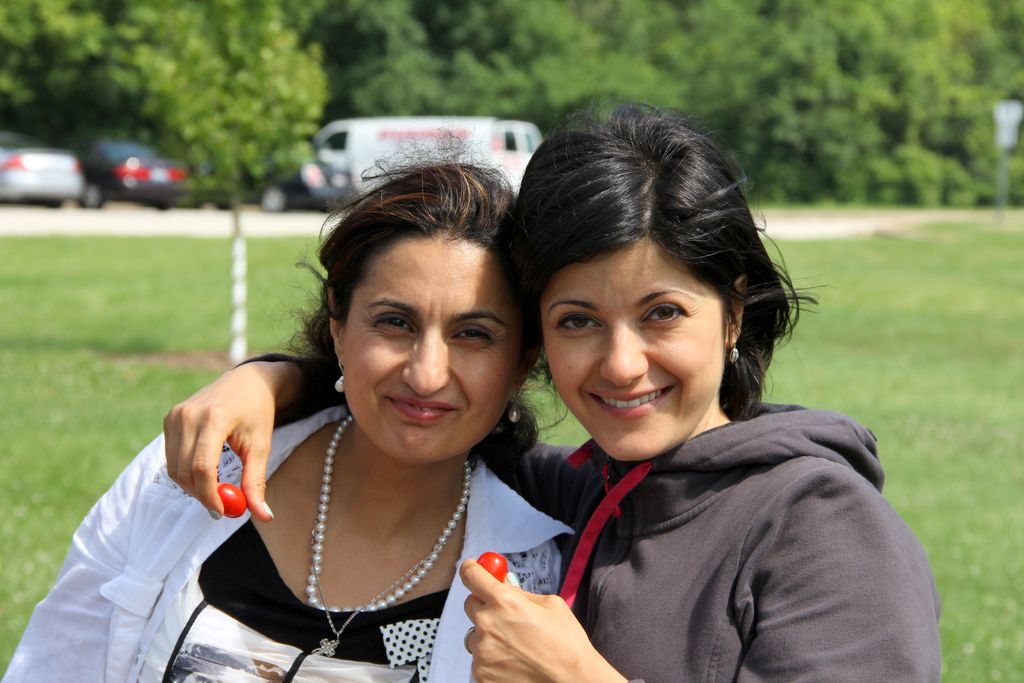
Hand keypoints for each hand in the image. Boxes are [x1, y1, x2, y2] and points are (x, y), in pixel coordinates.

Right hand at [163, 361, 296, 520]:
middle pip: (184, 470)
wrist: (248, 381)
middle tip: (221, 506)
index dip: (210, 495)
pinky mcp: (170, 418)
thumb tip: (264, 516)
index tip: (223, 512)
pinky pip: (172, 456)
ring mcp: (175, 415)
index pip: (202, 467)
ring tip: (216, 488)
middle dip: (201, 494)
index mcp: (214, 418)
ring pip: (174, 467)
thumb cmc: (258, 413)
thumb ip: (256, 482)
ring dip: (192, 485)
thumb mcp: (261, 447)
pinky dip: (185, 471)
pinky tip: (205, 471)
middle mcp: (189, 415)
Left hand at [460, 560, 626, 682]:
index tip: (473, 569)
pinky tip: (514, 662)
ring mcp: (482, 652)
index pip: (471, 575)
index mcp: (504, 601)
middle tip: (506, 615)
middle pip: (471, 604)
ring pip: (476, 634)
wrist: (572, 681)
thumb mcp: (550, 605)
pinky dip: (492, 658)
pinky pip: (480, 658)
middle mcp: (488, 624)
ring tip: (515, 646)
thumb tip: (502, 582)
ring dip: (489, 635)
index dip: (472, 569)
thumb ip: (519, 592)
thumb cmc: (567, 644)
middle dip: (485, 605)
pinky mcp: (481, 674)